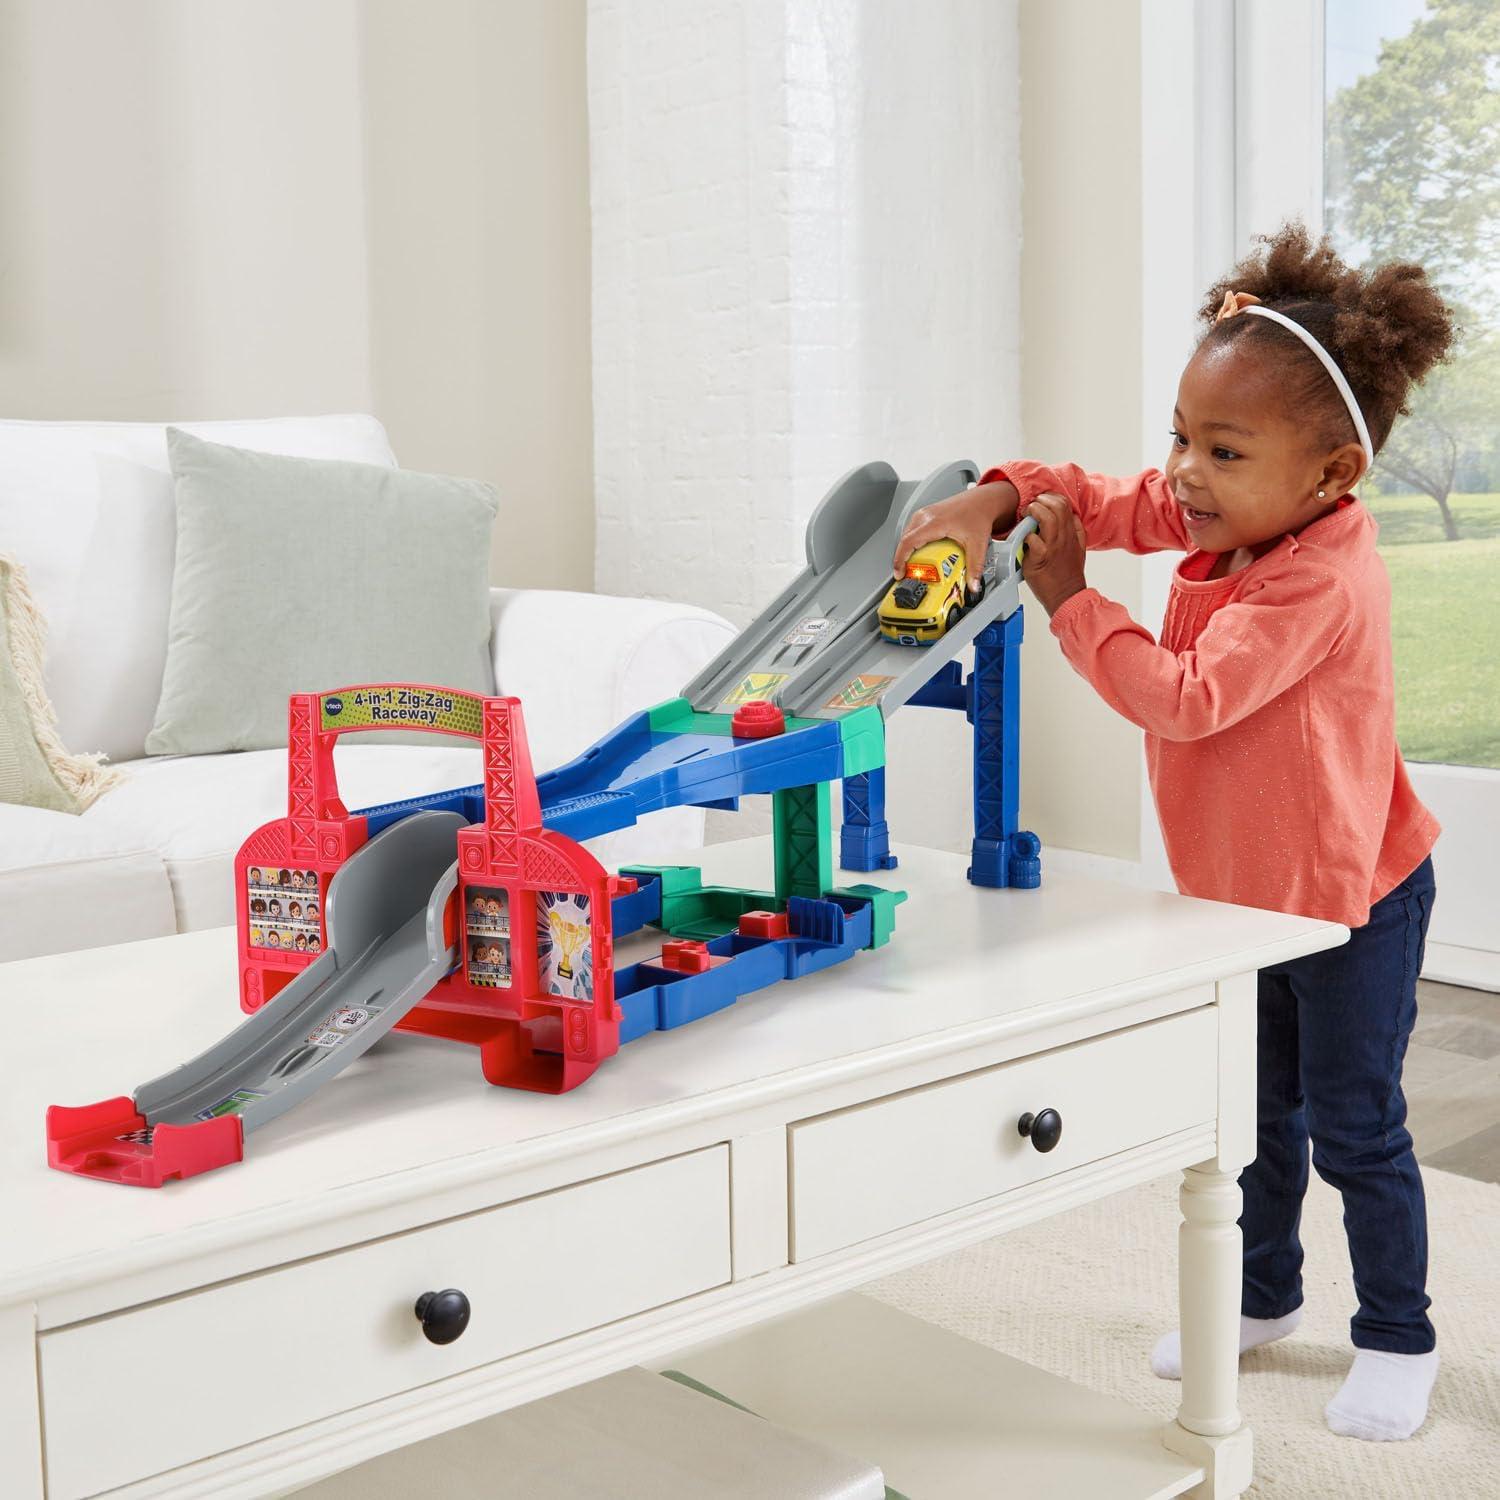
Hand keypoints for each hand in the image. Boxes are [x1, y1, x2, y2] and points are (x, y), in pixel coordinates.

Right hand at [892, 481, 1019, 594]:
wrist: (982, 500)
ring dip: (905, 550)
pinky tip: (917, 552)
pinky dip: (910, 543)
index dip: (900, 559)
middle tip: (906, 574)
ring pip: (906, 534)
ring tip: (911, 565)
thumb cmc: (978, 513)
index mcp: (935, 522)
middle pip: (904, 540)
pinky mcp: (925, 514)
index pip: (908, 542)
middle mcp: (926, 516)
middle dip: (901, 559)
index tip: (899, 573)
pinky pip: (911, 530)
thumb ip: (975, 567)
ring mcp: (924, 514)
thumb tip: (973, 585)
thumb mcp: (977, 544)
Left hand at [1021, 493, 1087, 615]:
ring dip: (1034, 512)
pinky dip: (1026, 535)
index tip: (1041, 501)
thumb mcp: (1078, 548)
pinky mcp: (1042, 558)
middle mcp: (1065, 537)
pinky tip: (1025, 539)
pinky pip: (1033, 539)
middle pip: (1058, 505)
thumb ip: (1075, 530)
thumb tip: (1071, 515)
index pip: (1065, 504)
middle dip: (1041, 500)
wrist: (1067, 595)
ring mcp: (1054, 546)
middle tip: (1031, 507)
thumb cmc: (1068, 574)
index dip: (1051, 497)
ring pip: (1047, 517)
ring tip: (1026, 516)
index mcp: (1072, 532)